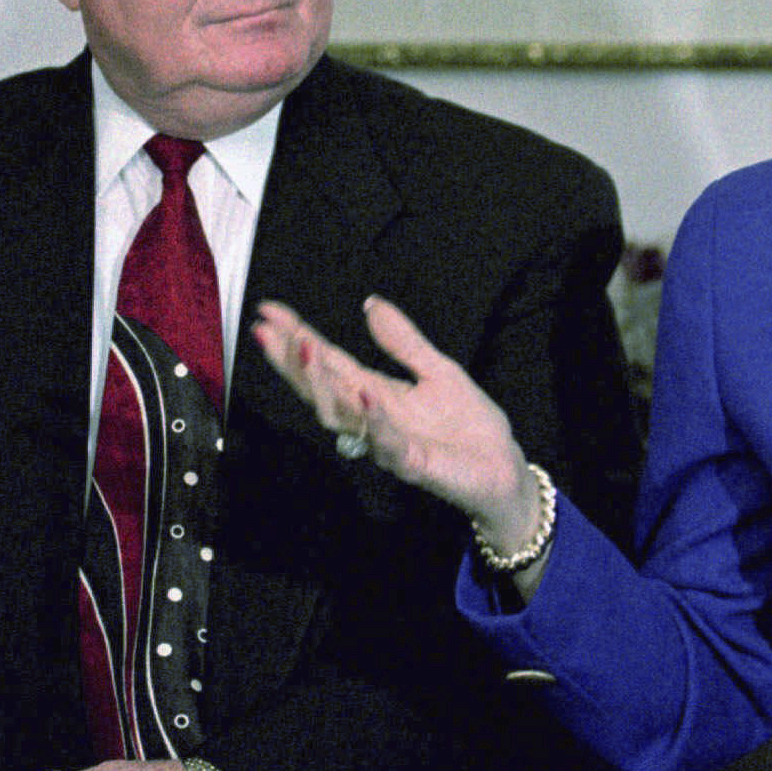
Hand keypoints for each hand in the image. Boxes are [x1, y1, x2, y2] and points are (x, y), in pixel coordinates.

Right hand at [252, 297, 537, 543]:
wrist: (503, 467)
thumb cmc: (468, 424)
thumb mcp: (437, 369)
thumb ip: (403, 341)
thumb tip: (371, 303)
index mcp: (376, 393)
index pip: (329, 362)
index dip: (298, 337)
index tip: (269, 311)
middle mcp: (373, 418)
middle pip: (320, 390)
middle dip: (292, 362)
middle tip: (268, 332)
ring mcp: (388, 442)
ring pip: (341, 417)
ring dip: (322, 385)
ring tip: (307, 350)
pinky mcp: (414, 464)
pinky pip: (387, 443)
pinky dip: (375, 421)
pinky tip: (364, 395)